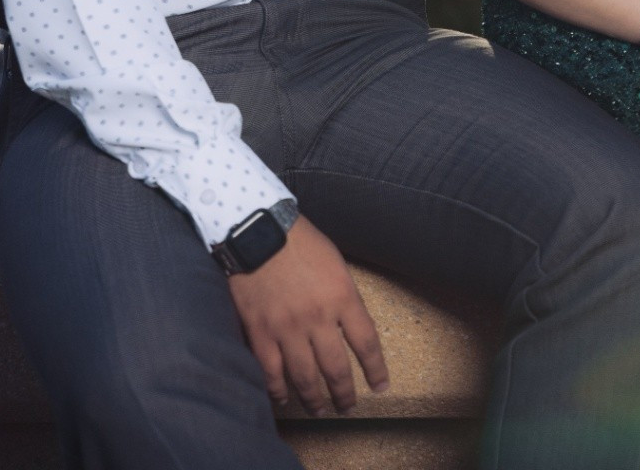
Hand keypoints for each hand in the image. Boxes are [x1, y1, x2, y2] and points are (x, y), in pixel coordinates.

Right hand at [227, 216, 389, 415]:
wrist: (258, 230)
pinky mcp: (261, 333)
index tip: (380, 386)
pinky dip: (279, 391)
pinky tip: (284, 398)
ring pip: (305, 378)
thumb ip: (343, 296)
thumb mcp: (335, 263)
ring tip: (320, 409)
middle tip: (348, 406)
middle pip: (337, 369)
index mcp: (342, 297)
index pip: (366, 343)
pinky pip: (271, 373)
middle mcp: (318, 318)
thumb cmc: (300, 241)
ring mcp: (288, 329)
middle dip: (345, 393)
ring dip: (315, 399)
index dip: (376, 370)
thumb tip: (348, 326)